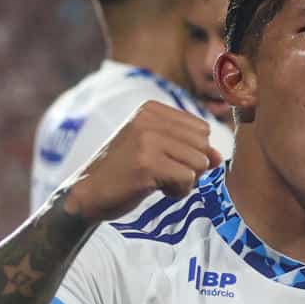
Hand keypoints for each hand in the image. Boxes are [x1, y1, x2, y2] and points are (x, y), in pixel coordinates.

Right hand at [61, 103, 223, 222]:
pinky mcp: (147, 164)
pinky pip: (188, 179)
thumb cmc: (123, 173)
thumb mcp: (154, 149)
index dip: (191, 152)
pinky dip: (178, 191)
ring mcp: (147, 140)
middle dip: (191, 167)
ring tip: (159, 182)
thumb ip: (187, 148)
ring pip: (199, 162)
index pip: (201, 129)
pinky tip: (157, 191)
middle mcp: (148, 119)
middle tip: (163, 174)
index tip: (165, 161)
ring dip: (185, 181)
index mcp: (150, 109)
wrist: (87, 194)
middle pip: (203, 144)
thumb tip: (218, 158)